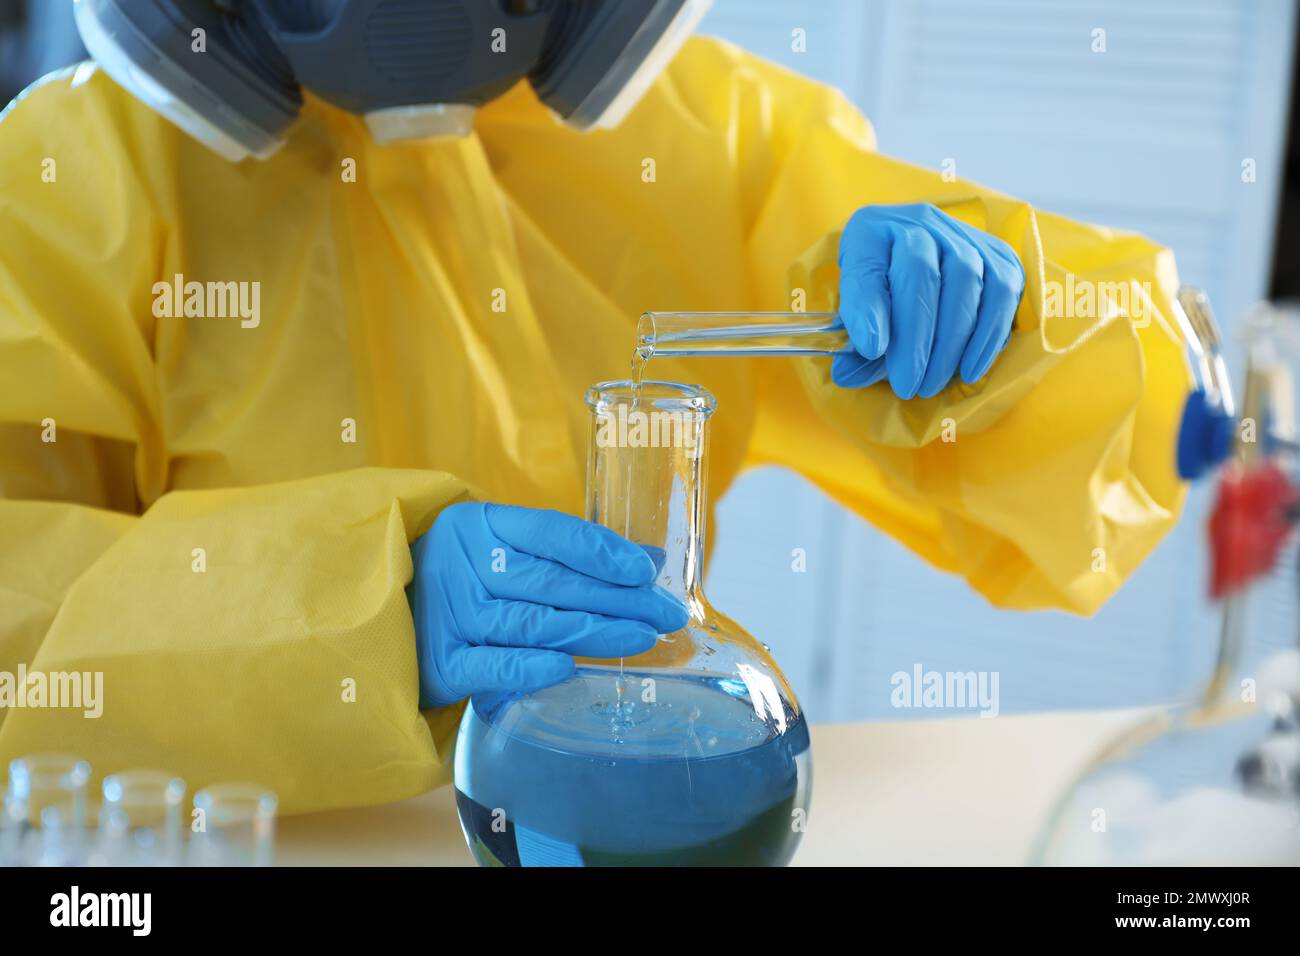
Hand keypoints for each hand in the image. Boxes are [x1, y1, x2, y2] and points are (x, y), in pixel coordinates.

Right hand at [409, 502, 686, 708]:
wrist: (381, 617)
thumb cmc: (463, 580)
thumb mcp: (507, 550)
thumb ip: (572, 553)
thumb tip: (650, 562)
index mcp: (481, 525)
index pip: (552, 532)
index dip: (602, 550)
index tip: (646, 571)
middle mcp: (463, 564)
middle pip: (553, 582)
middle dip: (618, 599)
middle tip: (666, 615)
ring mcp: (449, 613)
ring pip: (533, 623)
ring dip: (593, 633)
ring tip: (641, 640)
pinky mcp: (440, 662)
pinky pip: (492, 665)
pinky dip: (529, 668)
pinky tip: (569, 669)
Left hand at [834, 203, 1024, 398]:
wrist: (918, 267)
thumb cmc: (881, 296)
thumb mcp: (858, 317)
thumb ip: (855, 347)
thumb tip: (846, 375)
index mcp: (869, 231)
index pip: (867, 267)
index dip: (868, 309)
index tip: (871, 350)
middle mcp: (917, 222)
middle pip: (921, 274)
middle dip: (915, 339)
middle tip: (907, 386)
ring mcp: (961, 234)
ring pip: (966, 281)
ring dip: (951, 343)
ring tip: (932, 384)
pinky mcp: (997, 254)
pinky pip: (1002, 291)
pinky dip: (988, 335)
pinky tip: (969, 369)